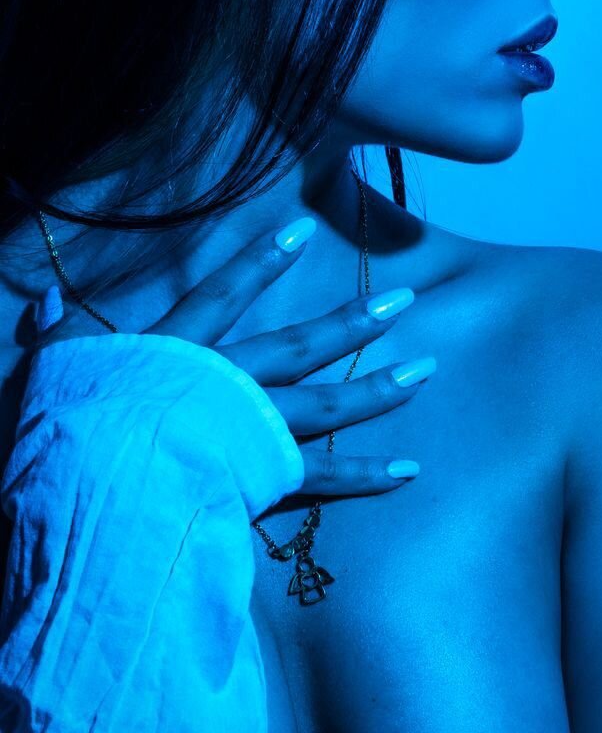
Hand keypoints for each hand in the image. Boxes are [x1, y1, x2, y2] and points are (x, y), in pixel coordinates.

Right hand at [34, 217, 433, 496]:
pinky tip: (410, 468)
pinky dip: (366, 477)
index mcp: (179, 353)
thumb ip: (57, 334)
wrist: (85, 502)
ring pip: (325, 406)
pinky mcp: (260, 484)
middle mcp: (226, 385)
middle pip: (299, 346)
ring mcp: (249, 435)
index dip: (261, 261)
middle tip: (405, 300)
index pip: (224, 295)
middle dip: (352, 321)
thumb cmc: (67, 436)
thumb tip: (43, 296)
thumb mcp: (54, 374)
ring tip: (425, 369)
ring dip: (379, 387)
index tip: (303, 232)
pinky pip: (322, 481)